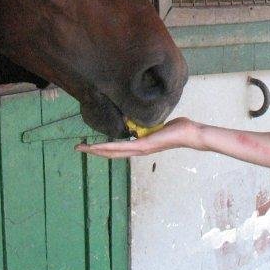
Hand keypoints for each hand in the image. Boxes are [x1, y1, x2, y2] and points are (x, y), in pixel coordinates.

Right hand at [75, 117, 200, 157]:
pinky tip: (98, 147)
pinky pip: (123, 147)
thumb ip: (149, 123)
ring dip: (96, 151)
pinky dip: (109, 147)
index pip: (118, 148)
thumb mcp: (159, 124)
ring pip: (113, 152)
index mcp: (141, 145)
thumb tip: (143, 117)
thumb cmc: (179, 128)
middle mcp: (138, 149)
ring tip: (83, 149)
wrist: (190, 134)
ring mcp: (140, 149)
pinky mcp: (143, 146)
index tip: (90, 144)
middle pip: (111, 153)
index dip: (103, 147)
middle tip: (79, 149)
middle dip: (94, 151)